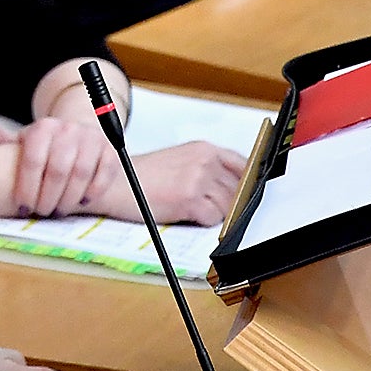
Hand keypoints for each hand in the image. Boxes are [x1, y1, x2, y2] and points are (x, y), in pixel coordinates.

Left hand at [0, 117, 116, 216]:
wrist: (75, 135)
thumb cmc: (46, 147)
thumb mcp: (24, 144)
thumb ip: (4, 142)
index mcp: (43, 127)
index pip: (33, 160)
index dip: (27, 189)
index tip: (23, 208)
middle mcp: (68, 129)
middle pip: (58, 171)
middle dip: (47, 198)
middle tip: (41, 213)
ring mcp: (91, 138)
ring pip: (81, 174)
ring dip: (68, 198)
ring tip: (58, 211)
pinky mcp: (110, 149)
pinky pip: (105, 173)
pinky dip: (94, 191)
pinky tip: (82, 201)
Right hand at [120, 141, 249, 226]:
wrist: (118, 183)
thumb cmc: (144, 175)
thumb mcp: (181, 160)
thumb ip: (209, 167)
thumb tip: (236, 185)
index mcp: (204, 149)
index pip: (244, 164)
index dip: (250, 181)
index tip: (252, 192)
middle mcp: (204, 160)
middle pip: (239, 188)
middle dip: (231, 202)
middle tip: (213, 207)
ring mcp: (198, 179)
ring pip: (228, 206)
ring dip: (215, 213)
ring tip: (193, 208)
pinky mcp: (189, 199)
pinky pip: (212, 218)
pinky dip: (202, 221)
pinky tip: (186, 214)